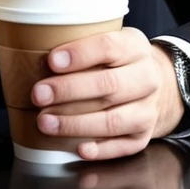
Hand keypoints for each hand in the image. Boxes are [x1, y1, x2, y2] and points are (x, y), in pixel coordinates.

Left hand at [31, 28, 184, 159]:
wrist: (156, 82)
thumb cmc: (119, 60)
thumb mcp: (109, 39)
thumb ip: (82, 44)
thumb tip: (33, 52)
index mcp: (134, 46)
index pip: (108, 47)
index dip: (79, 55)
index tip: (51, 61)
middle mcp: (147, 77)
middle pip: (108, 85)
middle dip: (69, 91)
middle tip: (38, 95)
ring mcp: (148, 109)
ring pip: (113, 120)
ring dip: (76, 124)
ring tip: (45, 122)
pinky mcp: (144, 135)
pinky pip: (123, 146)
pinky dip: (100, 149)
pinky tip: (79, 148)